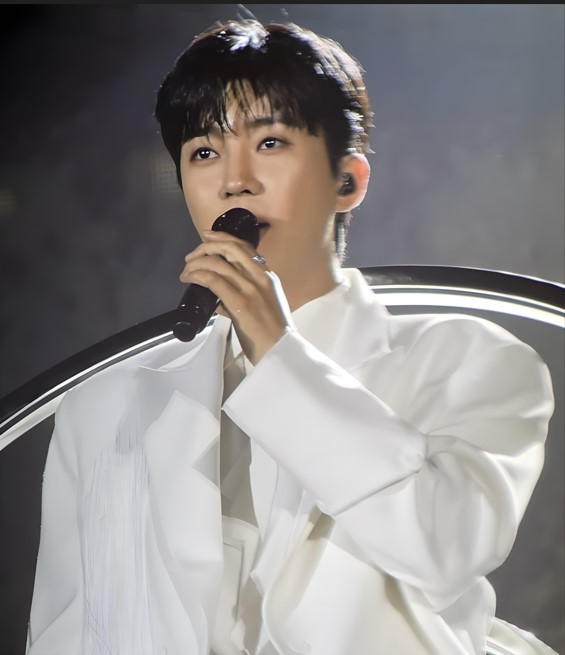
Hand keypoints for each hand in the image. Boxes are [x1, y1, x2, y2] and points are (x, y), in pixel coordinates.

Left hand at [180, 231, 291, 364]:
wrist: (281, 351)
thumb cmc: (272, 333)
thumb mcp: (263, 306)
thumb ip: (242, 297)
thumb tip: (218, 297)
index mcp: (268, 276)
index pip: (245, 248)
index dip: (223, 238)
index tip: (207, 237)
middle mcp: (260, 277)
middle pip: (230, 248)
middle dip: (206, 246)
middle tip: (192, 256)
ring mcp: (251, 289)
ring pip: (218, 263)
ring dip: (196, 263)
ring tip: (186, 271)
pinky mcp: (240, 303)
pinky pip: (213, 280)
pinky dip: (197, 276)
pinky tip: (189, 278)